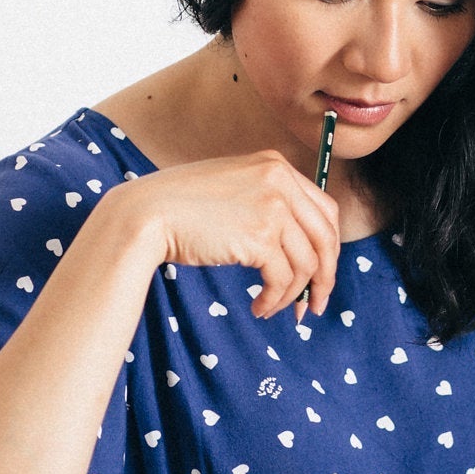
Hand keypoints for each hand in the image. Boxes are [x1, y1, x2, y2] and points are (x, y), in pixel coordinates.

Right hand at [122, 151, 340, 318]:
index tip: (321, 272)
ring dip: (293, 295)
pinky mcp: (259, 237)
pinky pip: (282, 279)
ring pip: (306, 264)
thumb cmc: (182, 206)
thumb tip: (302, 250)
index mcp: (276, 165)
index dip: (328, 247)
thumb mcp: (233, 187)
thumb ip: (268, 202)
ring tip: (274, 309)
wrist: (146, 214)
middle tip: (314, 304)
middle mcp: (280, 181)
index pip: (325, 210)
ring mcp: (272, 208)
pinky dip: (274, 299)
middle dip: (324, 277)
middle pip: (325, 237)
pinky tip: (259, 307)